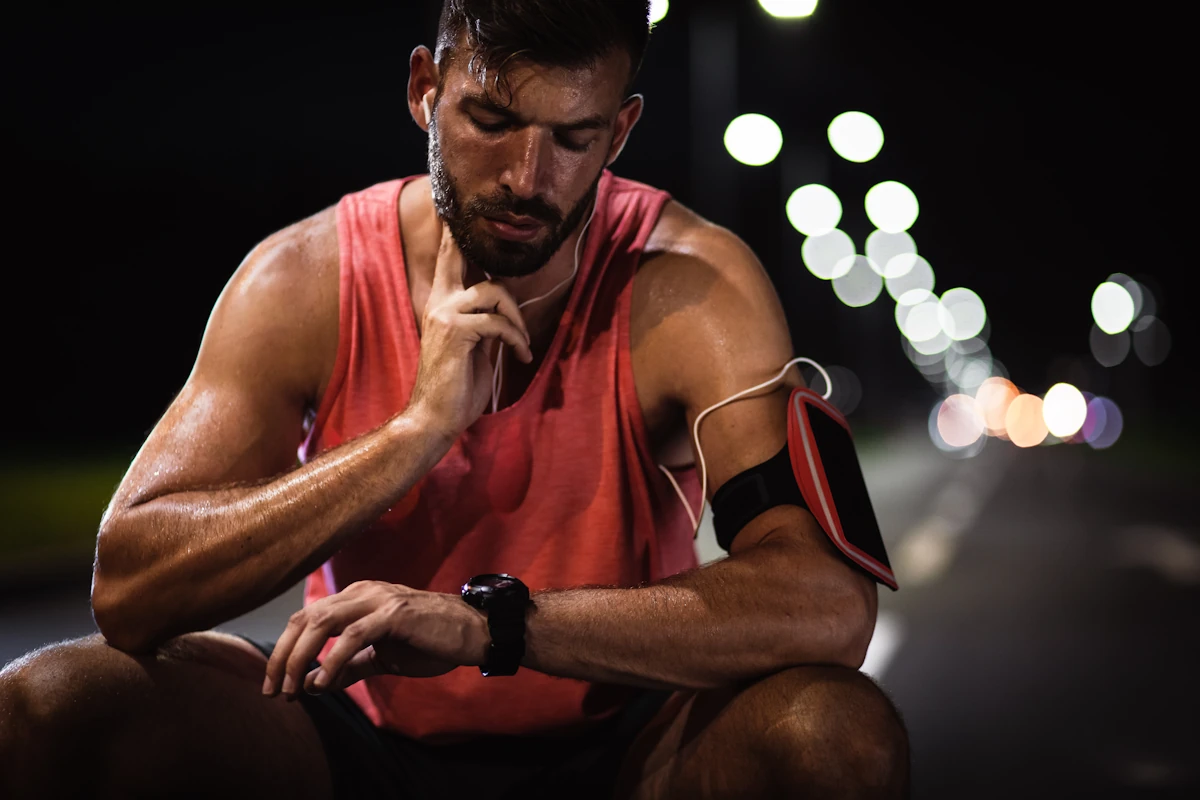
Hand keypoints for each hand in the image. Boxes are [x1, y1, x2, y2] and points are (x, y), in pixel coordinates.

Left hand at [261, 580, 490, 697]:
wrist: (474, 632)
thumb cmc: (431, 641)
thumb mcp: (383, 657)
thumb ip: (349, 667)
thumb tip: (312, 684)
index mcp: (356, 598)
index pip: (305, 618)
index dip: (283, 651)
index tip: (273, 684)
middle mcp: (362, 592)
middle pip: (304, 618)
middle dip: (282, 656)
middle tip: (273, 690)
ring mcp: (378, 599)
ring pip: (322, 623)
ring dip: (300, 659)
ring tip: (292, 690)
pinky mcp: (394, 613)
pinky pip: (354, 635)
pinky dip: (334, 659)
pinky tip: (323, 681)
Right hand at [406, 222, 532, 441]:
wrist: (435, 418)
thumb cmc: (457, 386)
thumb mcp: (474, 347)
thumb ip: (483, 321)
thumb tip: (502, 307)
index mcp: (441, 304)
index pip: (448, 259)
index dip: (452, 232)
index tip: (451, 204)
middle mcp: (440, 302)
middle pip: (458, 254)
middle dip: (471, 238)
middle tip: (472, 221)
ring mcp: (445, 314)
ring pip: (494, 291)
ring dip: (516, 318)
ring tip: (522, 343)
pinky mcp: (456, 331)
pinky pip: (498, 322)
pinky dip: (516, 339)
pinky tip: (520, 356)